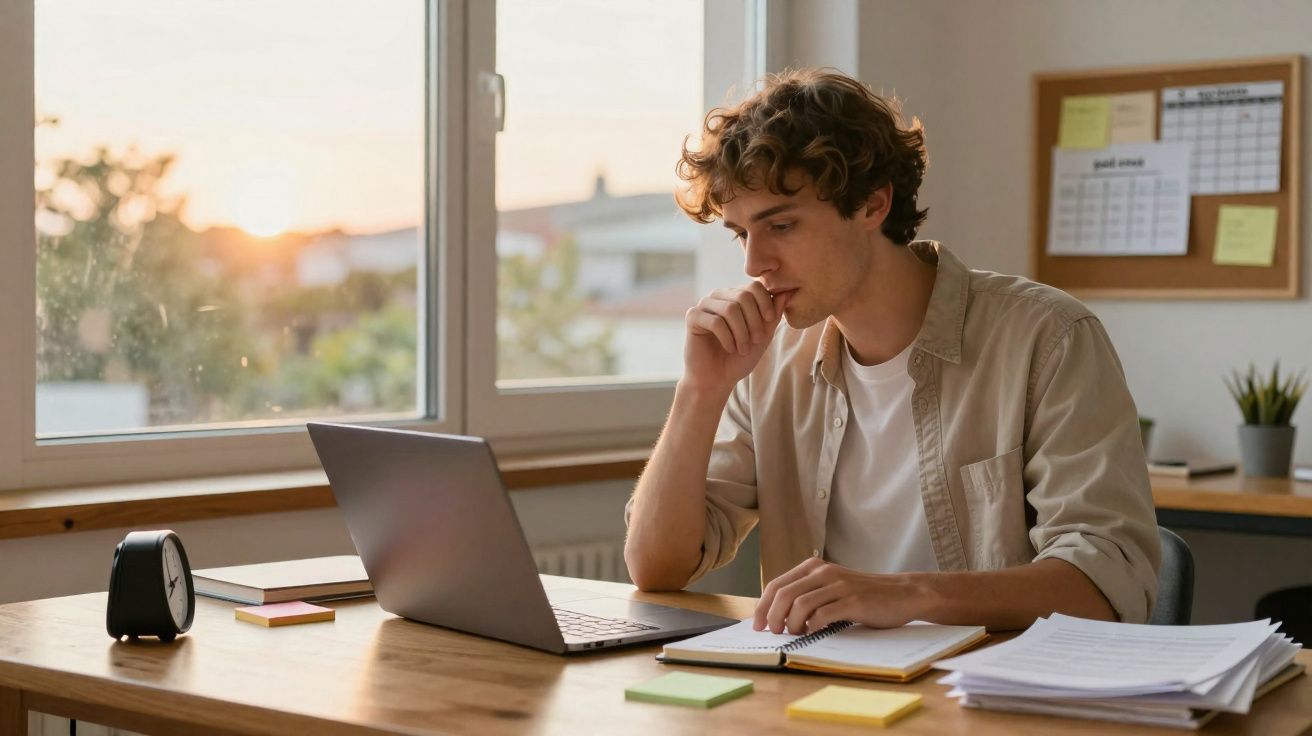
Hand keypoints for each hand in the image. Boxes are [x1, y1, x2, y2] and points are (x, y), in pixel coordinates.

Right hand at [681, 283, 791, 393]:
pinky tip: (729, 349)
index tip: (770, 322)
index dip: (765, 303)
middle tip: (757, 341)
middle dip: (755, 321)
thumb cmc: (740, 358)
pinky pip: (715, 322)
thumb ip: (773, 315)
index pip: (754, 286)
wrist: (717, 379)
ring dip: (742, 332)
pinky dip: (727, 338)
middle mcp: (719, 296)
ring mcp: (704, 305)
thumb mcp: (763, 336)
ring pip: (730, 309)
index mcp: (735, 296)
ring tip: (743, 349)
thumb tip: (787, 293)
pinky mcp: (692, 317)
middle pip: (743, 296)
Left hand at [752, 557, 929, 634]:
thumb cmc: (864, 595)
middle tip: (773, 633)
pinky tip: (814, 633)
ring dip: (792, 625)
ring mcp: (838, 585)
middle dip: (772, 617)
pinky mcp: (853, 601)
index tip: (758, 625)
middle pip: (783, 594)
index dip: (762, 606)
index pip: (777, 584)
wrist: (902, 593)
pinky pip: (823, 615)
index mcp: (814, 567)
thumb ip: (808, 593)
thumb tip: (776, 616)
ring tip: (796, 635)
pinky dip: (813, 627)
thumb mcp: (831, 587)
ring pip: (800, 605)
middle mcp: (823, 571)